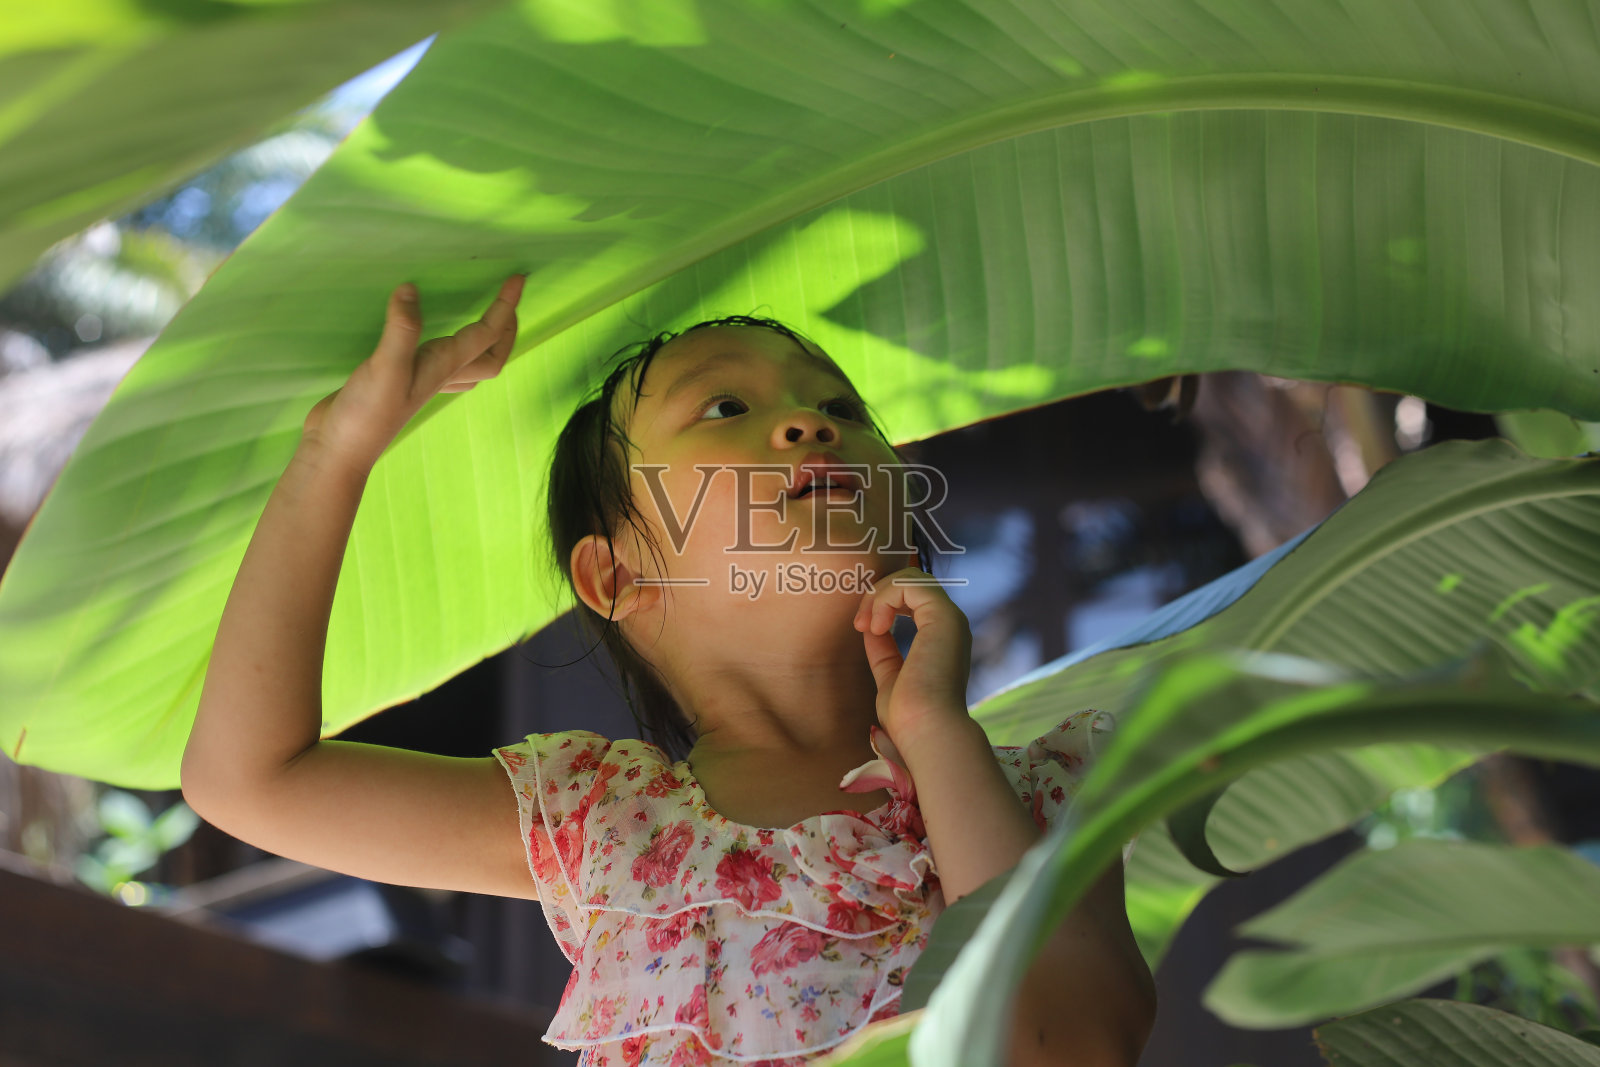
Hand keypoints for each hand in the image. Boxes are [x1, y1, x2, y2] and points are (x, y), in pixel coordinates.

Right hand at [301, 273, 524, 468]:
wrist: (341, 448)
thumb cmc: (368, 413)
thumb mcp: (385, 367)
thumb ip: (401, 329)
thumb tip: (411, 289)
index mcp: (444, 366)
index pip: (487, 334)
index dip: (505, 307)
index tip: (517, 278)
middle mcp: (441, 374)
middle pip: (491, 356)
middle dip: (506, 330)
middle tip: (510, 301)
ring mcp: (423, 381)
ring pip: (470, 364)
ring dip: (486, 343)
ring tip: (488, 319)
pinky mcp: (402, 382)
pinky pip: (442, 365)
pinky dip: (451, 349)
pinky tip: (434, 341)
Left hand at [852, 566, 973, 743]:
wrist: (926, 731)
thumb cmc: (909, 717)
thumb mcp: (889, 677)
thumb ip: (884, 652)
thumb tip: (872, 630)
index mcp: (941, 638)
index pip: (913, 598)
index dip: (882, 603)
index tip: (863, 629)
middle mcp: (950, 625)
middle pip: (912, 582)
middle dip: (879, 594)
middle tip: (861, 624)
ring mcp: (950, 619)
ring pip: (912, 577)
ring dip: (879, 594)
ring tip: (867, 625)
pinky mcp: (943, 616)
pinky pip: (910, 583)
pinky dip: (885, 597)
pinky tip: (877, 626)